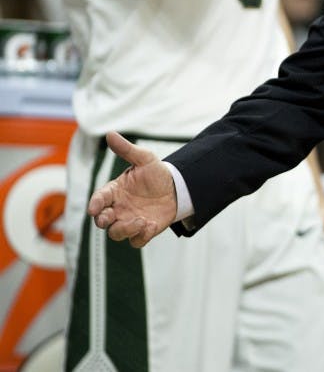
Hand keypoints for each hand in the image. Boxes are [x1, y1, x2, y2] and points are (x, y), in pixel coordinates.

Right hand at [87, 132, 176, 248]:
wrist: (176, 188)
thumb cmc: (155, 173)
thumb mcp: (144, 159)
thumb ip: (127, 150)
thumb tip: (110, 134)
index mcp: (114, 191)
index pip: (99, 199)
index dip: (95, 204)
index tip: (94, 208)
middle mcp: (118, 208)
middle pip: (103, 221)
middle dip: (103, 221)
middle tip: (109, 217)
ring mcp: (129, 221)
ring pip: (117, 233)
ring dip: (125, 229)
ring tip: (141, 220)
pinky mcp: (142, 231)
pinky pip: (136, 241)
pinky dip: (141, 236)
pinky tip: (151, 225)